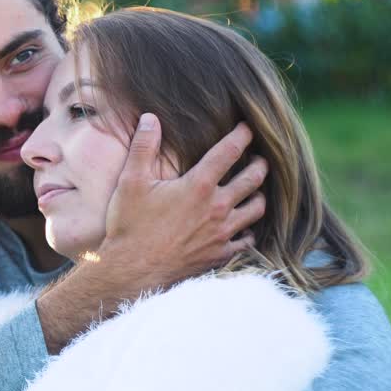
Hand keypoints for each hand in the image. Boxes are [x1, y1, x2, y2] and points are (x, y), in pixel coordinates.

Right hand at [100, 114, 265, 290]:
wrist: (131, 271)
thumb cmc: (130, 226)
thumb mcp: (130, 182)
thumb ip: (143, 147)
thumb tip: (149, 118)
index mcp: (198, 185)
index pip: (229, 152)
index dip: (242, 136)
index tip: (247, 128)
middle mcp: (217, 207)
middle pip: (253, 179)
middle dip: (260, 164)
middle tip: (260, 158)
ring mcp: (222, 233)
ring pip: (257, 209)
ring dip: (259, 195)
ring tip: (255, 190)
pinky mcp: (220, 254)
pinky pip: (248, 240)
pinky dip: (249, 230)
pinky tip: (243, 227)